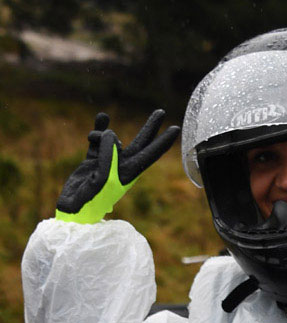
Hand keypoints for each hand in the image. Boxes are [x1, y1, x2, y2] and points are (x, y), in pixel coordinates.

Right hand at [56, 110, 179, 223]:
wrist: (74, 210)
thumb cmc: (92, 199)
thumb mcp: (103, 179)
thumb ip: (108, 156)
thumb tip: (111, 136)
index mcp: (129, 172)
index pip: (150, 154)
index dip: (163, 142)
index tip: (175, 129)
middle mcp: (122, 166)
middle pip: (140, 143)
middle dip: (150, 128)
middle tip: (161, 112)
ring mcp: (108, 162)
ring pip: (112, 139)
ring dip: (102, 133)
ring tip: (92, 138)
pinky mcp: (93, 160)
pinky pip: (97, 140)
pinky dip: (98, 128)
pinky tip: (102, 117)